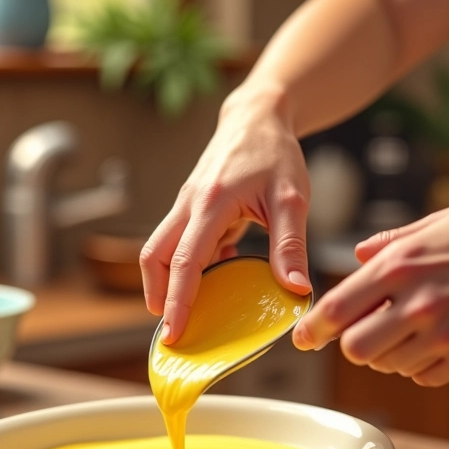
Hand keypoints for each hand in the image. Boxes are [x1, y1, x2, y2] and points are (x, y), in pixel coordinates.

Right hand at [140, 86, 312, 343]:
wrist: (258, 116)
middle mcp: (189, 204)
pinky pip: (181, 242)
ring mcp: (187, 205)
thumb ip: (290, 245)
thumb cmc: (275, 154)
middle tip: (172, 331)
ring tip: (190, 312)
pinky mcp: (192, 207)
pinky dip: (190, 265)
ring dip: (168, 282)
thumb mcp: (292, 199)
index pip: (184, 261)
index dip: (177, 300)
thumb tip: (294, 289)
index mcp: (211, 203)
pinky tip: (220, 272)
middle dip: (157, 295)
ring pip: (160, 249)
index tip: (173, 332)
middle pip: (153, 256)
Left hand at [292, 195, 448, 385]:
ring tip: (408, 328)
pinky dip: (419, 364)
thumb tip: (354, 258)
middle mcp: (420, 303)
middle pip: (356, 350)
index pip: (338, 310)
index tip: (301, 338)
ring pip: (389, 366)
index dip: (311, 329)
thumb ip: (386, 245)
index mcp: (401, 265)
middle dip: (352, 344)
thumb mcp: (430, 224)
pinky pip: (424, 376)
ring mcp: (447, 334)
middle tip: (364, 330)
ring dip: (387, 354)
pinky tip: (433, 339)